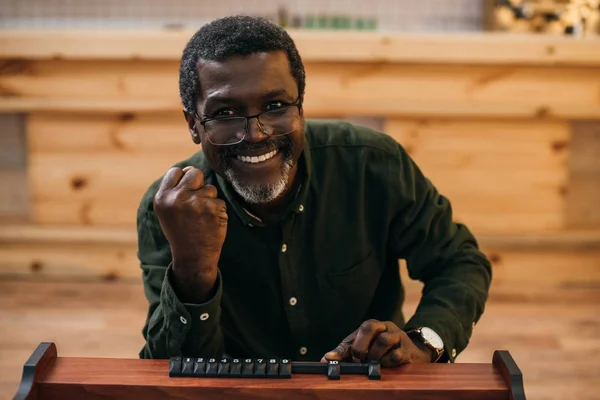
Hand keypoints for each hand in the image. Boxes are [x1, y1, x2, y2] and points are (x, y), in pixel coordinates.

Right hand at [153, 166, 227, 299]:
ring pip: (210, 188)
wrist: (193, 257)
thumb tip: (191, 170)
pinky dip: (218, 211)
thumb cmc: (180, 232)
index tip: (186, 189)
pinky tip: (210, 223)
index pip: (176, 171)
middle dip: (199, 183)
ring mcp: (197, 202)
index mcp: (162, 198)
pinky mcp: (214, 208)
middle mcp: (178, 198)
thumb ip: (174, 190)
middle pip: (195, 173)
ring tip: (201, 217)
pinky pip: (220, 201)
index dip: (184, 178)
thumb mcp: (167, 211)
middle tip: (197, 200)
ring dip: (209, 200)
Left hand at [321, 320, 432, 366]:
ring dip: (374, 355)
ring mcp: (398, 337)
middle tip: (358, 360)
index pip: (360, 328)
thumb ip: (344, 352)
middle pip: (370, 326)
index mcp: (373, 325)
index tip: (336, 359)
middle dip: (360, 345)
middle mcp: (386, 327)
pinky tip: (385, 367)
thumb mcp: (362, 348)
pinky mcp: (408, 351)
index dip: (349, 344)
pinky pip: (397, 354)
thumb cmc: (381, 350)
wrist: (412, 353)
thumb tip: (325, 359)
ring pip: (384, 339)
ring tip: (372, 363)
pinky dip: (387, 362)